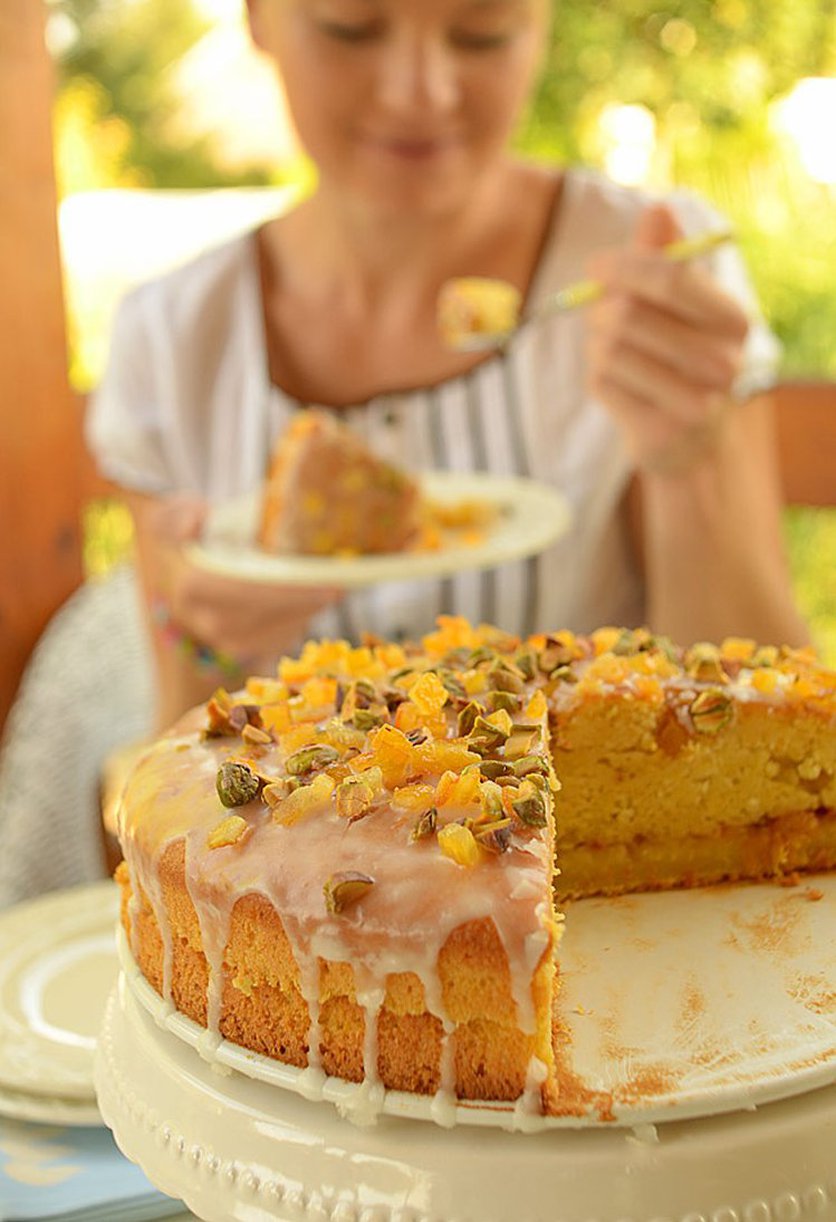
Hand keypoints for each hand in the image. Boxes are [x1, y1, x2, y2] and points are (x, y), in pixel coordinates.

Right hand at [142, 493, 342, 669]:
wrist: (182, 564)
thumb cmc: (191, 532)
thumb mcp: (178, 512)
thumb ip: (182, 513)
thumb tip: (196, 520)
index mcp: (192, 586)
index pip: (246, 593)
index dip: (287, 591)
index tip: (322, 584)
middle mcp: (205, 619)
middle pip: (266, 616)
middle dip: (307, 603)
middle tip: (341, 587)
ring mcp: (222, 639)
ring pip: (275, 633)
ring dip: (309, 614)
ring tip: (336, 592)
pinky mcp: (240, 648)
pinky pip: (277, 641)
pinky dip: (301, 623)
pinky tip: (319, 604)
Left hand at [585, 202, 749, 472]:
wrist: (688, 438)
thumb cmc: (679, 355)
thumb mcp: (679, 304)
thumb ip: (666, 257)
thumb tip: (657, 208)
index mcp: (734, 320)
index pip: (672, 278)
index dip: (625, 266)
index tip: (595, 266)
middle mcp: (724, 362)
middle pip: (630, 315)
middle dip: (601, 310)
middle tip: (598, 316)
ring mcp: (696, 402)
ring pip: (609, 350)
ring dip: (595, 345)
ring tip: (609, 351)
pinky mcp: (661, 431)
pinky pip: (601, 383)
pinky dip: (596, 377)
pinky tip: (616, 383)